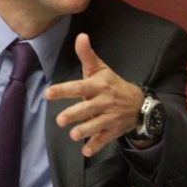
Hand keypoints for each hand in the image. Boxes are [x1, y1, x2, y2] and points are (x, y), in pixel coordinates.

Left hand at [44, 32, 143, 156]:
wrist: (139, 104)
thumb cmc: (113, 84)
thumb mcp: (101, 69)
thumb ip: (87, 55)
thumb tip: (80, 35)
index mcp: (99, 86)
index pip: (80, 87)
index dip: (64, 90)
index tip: (48, 93)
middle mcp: (104, 102)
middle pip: (88, 108)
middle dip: (75, 114)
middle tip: (60, 120)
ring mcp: (110, 117)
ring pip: (97, 125)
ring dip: (85, 130)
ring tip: (73, 135)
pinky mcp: (113, 131)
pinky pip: (105, 139)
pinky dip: (96, 146)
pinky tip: (86, 152)